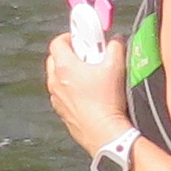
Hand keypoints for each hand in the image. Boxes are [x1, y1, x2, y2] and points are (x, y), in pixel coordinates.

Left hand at [45, 31, 129, 154]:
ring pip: (57, 78)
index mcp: (64, 67)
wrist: (103, 133)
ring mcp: (56, 98)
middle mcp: (55, 81)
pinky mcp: (61, 112)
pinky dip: (70, 89)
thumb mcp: (116, 68)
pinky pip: (62, 94)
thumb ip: (115, 48)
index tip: (82, 38)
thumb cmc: (107, 101)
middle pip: (54, 59)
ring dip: (69, 72)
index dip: (69, 37)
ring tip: (89, 75)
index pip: (57, 43)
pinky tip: (88, 94)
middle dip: (69, 53)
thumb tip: (115, 41)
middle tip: (87, 55)